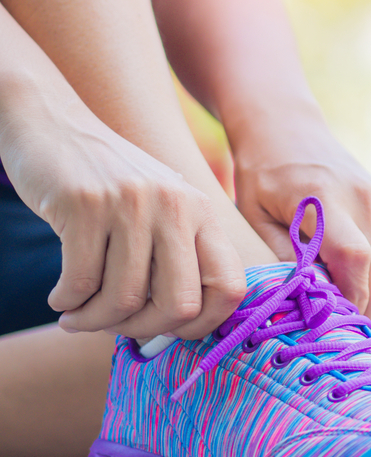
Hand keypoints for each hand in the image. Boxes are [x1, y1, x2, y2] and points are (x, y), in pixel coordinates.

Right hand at [3, 103, 245, 339]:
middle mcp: (176, 207)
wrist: (53, 124)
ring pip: (125, 299)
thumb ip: (176, 258)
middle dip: (145, 331)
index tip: (171, 332)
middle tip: (116, 328)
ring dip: (95, 320)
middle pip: (180, 305)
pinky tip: (62, 298)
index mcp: (202, 213)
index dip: (205, 325)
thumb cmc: (109, 183)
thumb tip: (179, 329)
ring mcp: (132, 204)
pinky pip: (82, 282)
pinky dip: (68, 302)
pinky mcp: (85, 204)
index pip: (230, 286)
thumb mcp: (160, 208)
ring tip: (78, 316)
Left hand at [231, 116, 370, 322]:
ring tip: (331, 311)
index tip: (324, 327)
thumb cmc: (260, 172)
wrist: (286, 124)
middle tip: (327, 333)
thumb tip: (305, 308)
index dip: (347, 301)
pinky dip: (368, 280)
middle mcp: (364, 199)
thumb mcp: (254, 216)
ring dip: (365, 300)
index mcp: (325, 197)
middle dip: (359, 314)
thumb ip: (282, 259)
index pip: (355, 260)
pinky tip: (340, 283)